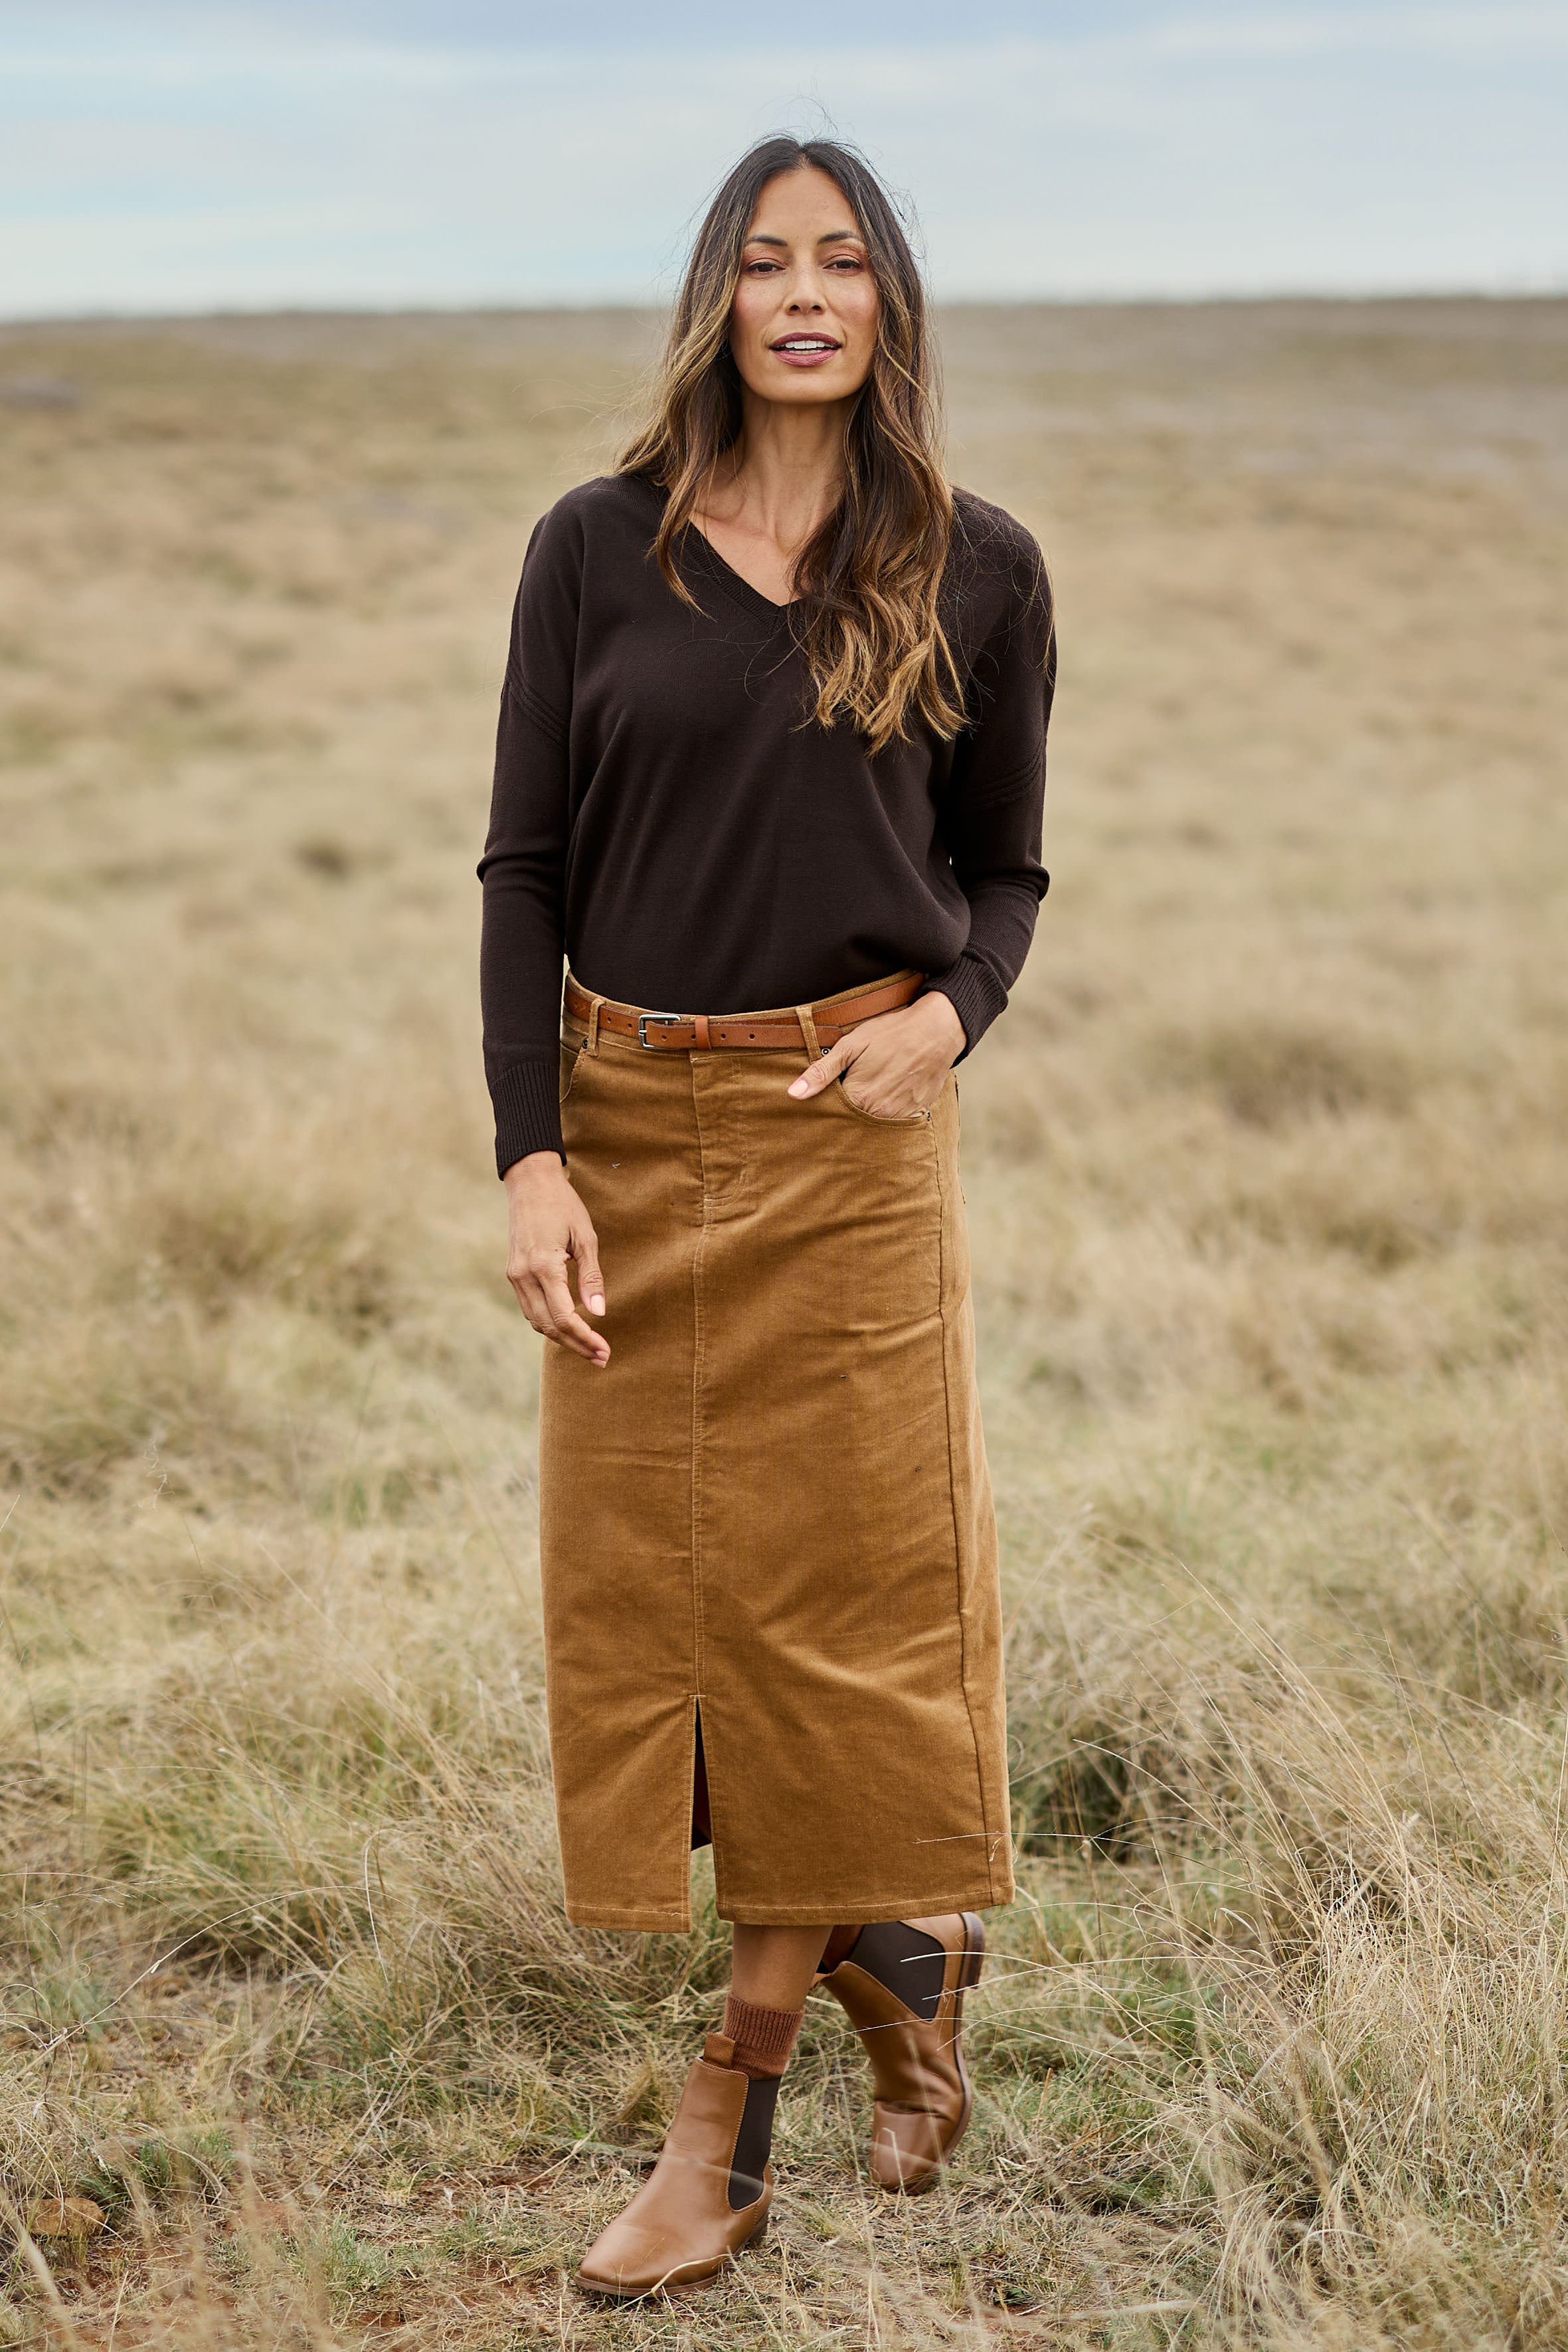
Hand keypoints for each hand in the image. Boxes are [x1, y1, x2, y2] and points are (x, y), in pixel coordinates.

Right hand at [502, 1151, 609, 1365]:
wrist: (530, 1182)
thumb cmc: (563, 1205)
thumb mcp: (586, 1237)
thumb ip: (591, 1277)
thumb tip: (598, 1312)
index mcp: (544, 1266)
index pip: (564, 1317)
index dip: (585, 1338)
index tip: (605, 1350)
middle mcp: (524, 1275)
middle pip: (549, 1326)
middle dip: (576, 1345)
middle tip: (601, 1358)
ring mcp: (514, 1275)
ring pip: (536, 1321)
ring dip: (562, 1338)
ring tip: (588, 1348)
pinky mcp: (513, 1272)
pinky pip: (530, 1307)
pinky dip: (548, 1322)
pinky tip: (568, 1326)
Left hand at [786, 991, 965, 1118]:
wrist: (936, 1031)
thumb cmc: (891, 1033)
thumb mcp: (851, 1045)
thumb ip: (821, 1072)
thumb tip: (793, 1094)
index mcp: (858, 1097)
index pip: (832, 1114)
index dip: (827, 1105)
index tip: (826, 1095)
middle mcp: (878, 1113)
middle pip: (853, 1122)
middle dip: (847, 1112)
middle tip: (853, 1088)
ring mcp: (899, 1115)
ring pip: (874, 1123)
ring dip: (868, 1113)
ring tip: (873, 1090)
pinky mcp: (916, 1112)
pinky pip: (897, 1122)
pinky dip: (890, 1112)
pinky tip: (890, 1094)